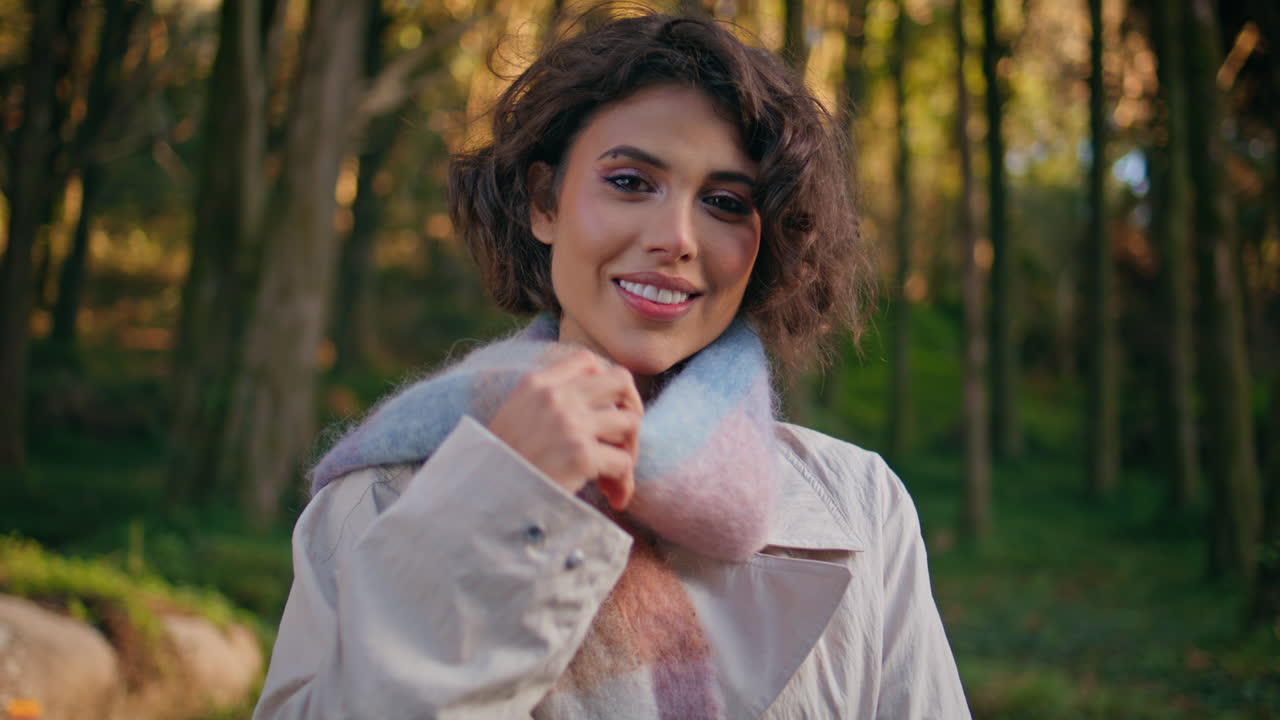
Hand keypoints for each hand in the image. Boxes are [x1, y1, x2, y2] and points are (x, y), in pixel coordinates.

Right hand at [487, 349, 641, 509]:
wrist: (482, 501)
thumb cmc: (500, 468)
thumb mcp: (514, 418)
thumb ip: (547, 404)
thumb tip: (596, 409)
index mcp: (536, 384)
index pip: (588, 360)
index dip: (606, 383)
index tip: (604, 411)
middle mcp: (556, 397)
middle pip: (620, 381)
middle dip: (630, 410)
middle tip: (622, 441)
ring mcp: (570, 424)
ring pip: (629, 422)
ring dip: (628, 451)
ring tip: (612, 476)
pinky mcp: (581, 455)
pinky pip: (623, 463)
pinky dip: (623, 483)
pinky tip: (613, 498)